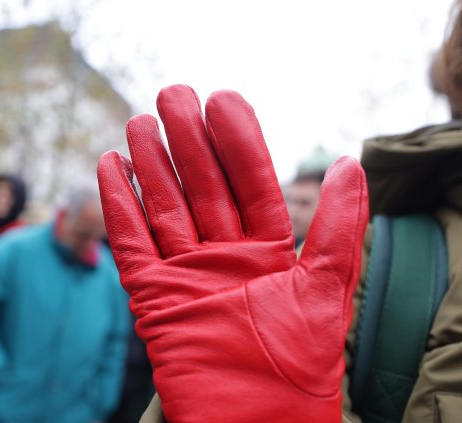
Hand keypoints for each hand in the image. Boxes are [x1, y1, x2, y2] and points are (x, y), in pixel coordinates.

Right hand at [97, 85, 367, 421]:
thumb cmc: (301, 367)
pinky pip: (133, 245)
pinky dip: (120, 208)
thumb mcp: (327, 289)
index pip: (250, 183)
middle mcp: (225, 257)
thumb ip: (341, 227)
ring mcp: (186, 275)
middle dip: (188, 141)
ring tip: (140, 122)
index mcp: (268, 251)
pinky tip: (111, 168)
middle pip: (202, 187)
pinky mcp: (154, 299)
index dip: (238, 141)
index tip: (224, 99)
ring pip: (165, 208)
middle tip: (173, 93)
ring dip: (152, 165)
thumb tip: (349, 162)